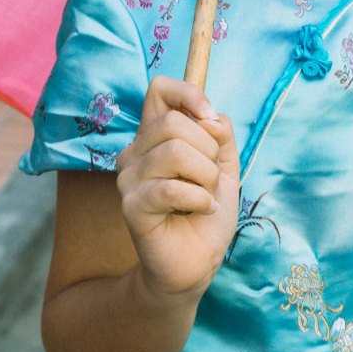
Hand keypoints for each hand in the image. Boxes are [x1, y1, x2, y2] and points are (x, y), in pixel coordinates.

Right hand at [116, 75, 239, 300]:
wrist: (197, 262)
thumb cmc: (206, 211)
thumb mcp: (223, 165)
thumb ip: (220, 134)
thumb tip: (211, 117)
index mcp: (155, 136)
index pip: (160, 89)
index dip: (188, 94)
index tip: (210, 118)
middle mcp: (136, 151)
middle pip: (173, 123)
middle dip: (208, 150)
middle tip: (211, 178)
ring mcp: (129, 178)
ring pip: (174, 152)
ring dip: (206, 177)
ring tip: (206, 196)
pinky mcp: (131, 206)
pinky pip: (171, 188)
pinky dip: (199, 199)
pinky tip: (203, 210)